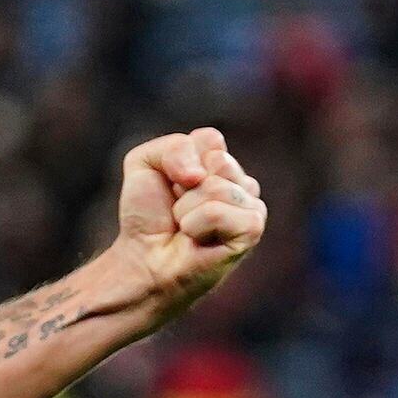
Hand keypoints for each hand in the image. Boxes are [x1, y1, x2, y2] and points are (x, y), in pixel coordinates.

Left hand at [113, 127, 265, 322]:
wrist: (144, 258)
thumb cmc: (148, 215)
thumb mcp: (144, 164)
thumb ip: (172, 148)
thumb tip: (200, 174)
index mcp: (222, 163)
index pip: (210, 139)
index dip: (178, 161)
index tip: (171, 187)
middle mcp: (242, 182)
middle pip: (217, 159)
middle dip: (183, 184)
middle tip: (179, 209)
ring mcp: (252, 206)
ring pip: (217, 186)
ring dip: (186, 208)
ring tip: (186, 226)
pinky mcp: (253, 229)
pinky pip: (217, 211)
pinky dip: (195, 224)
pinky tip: (196, 238)